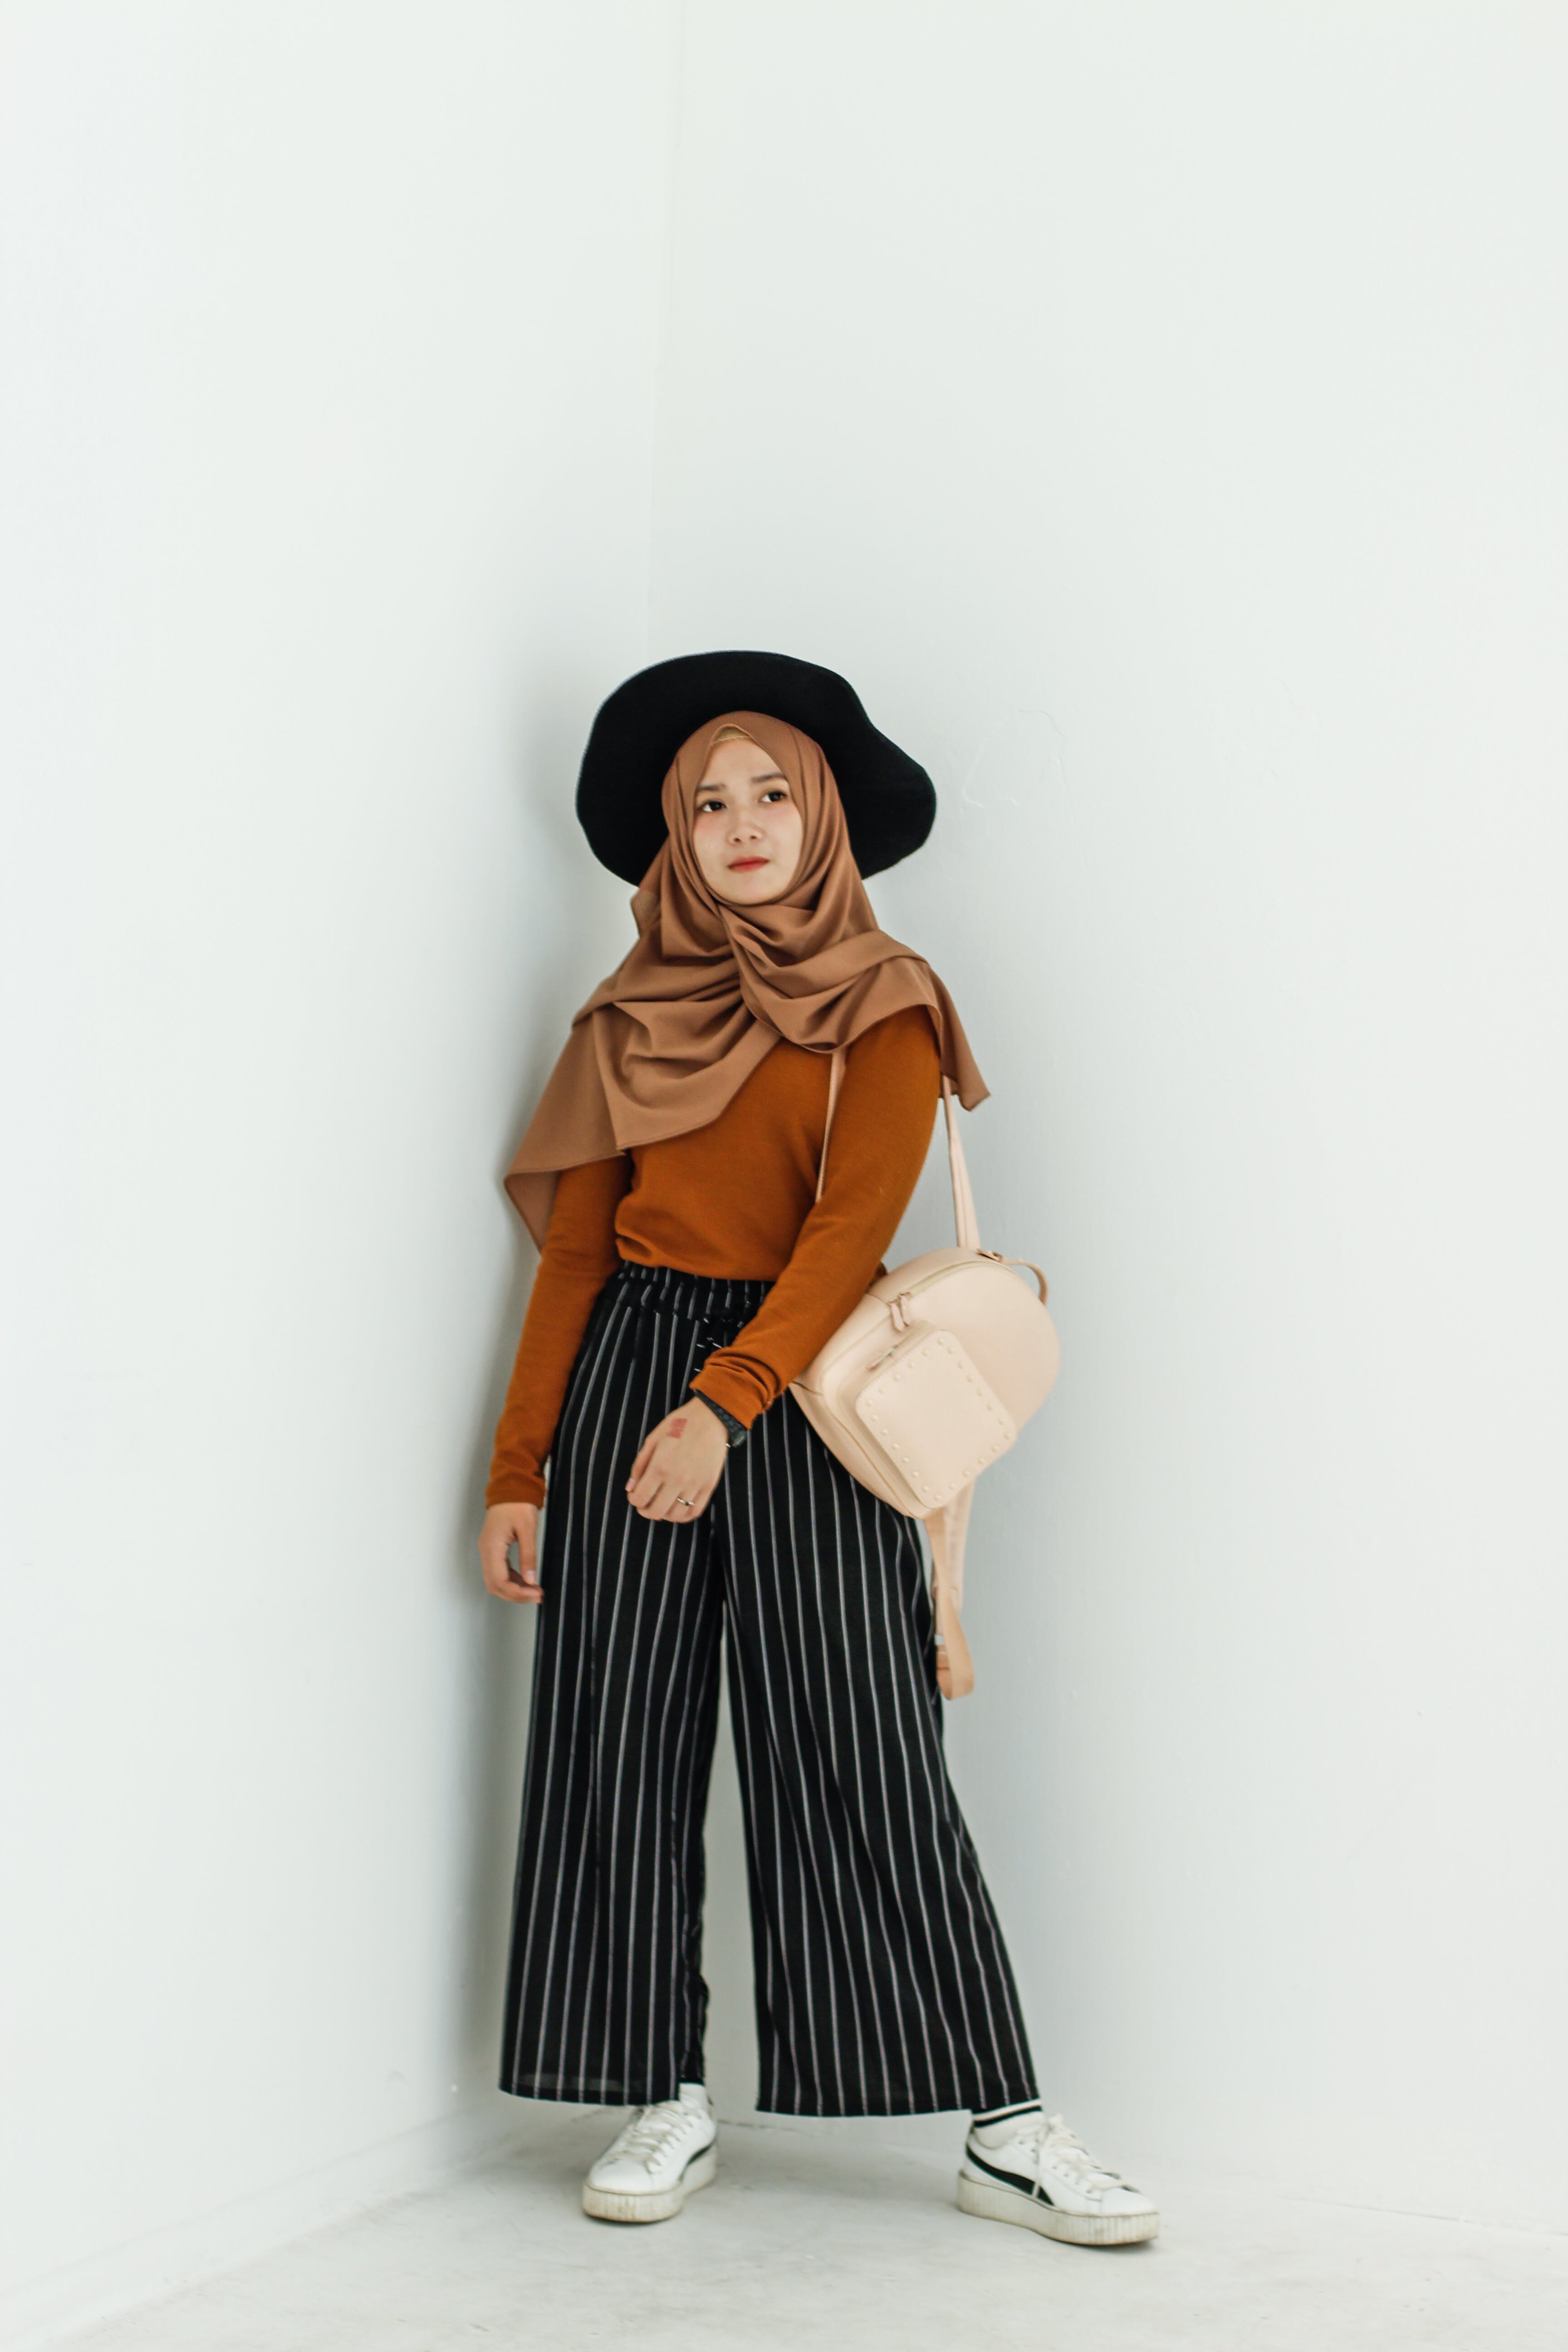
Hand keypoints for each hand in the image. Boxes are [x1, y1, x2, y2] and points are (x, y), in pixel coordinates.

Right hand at [479, 1502, 541, 1602]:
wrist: (510, 1486)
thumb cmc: (519, 1504)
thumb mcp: (527, 1529)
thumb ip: (528, 1556)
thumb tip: (531, 1580)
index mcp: (491, 1548)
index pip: (499, 1581)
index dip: (517, 1593)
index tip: (535, 1594)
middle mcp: (485, 1551)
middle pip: (495, 1585)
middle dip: (515, 1595)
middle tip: (536, 1596)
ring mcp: (487, 1550)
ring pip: (495, 1580)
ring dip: (513, 1589)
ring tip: (534, 1590)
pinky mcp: (492, 1548)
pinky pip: (498, 1571)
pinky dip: (511, 1579)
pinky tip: (526, 1581)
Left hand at [625, 1397, 729, 1521]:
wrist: (711, 1418)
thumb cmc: (680, 1424)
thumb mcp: (653, 1439)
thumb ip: (639, 1465)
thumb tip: (630, 1488)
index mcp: (660, 1466)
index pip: (640, 1498)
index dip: (633, 1500)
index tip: (634, 1495)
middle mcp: (677, 1479)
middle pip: (656, 1511)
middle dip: (645, 1510)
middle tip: (645, 1504)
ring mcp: (695, 1484)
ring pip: (675, 1515)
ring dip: (664, 1514)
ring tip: (661, 1505)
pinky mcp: (708, 1486)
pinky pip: (694, 1511)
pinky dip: (683, 1515)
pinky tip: (677, 1507)